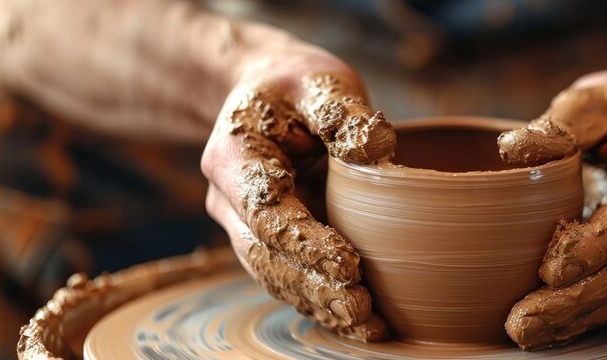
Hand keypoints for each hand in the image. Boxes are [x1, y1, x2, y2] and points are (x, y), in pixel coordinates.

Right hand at [201, 48, 395, 340]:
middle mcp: (227, 199)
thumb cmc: (295, 86)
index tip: (350, 263)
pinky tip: (356, 320)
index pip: (266, 211)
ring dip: (317, 303)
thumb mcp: (318, 81)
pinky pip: (287, 277)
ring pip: (273, 275)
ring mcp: (242, 225)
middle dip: (314, 285)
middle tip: (362, 306)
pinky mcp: (265, 240)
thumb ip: (342, 111)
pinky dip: (319, 300)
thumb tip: (378, 147)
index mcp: (232, 156)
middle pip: (266, 255)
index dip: (305, 242)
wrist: (265, 94)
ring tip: (366, 324)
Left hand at [499, 58, 606, 349]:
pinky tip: (548, 327)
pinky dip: (586, 314)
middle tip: (521, 321)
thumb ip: (557, 125)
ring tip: (524, 333)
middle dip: (576, 300)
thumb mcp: (594, 98)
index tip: (550, 268)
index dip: (597, 247)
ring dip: (576, 317)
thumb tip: (511, 152)